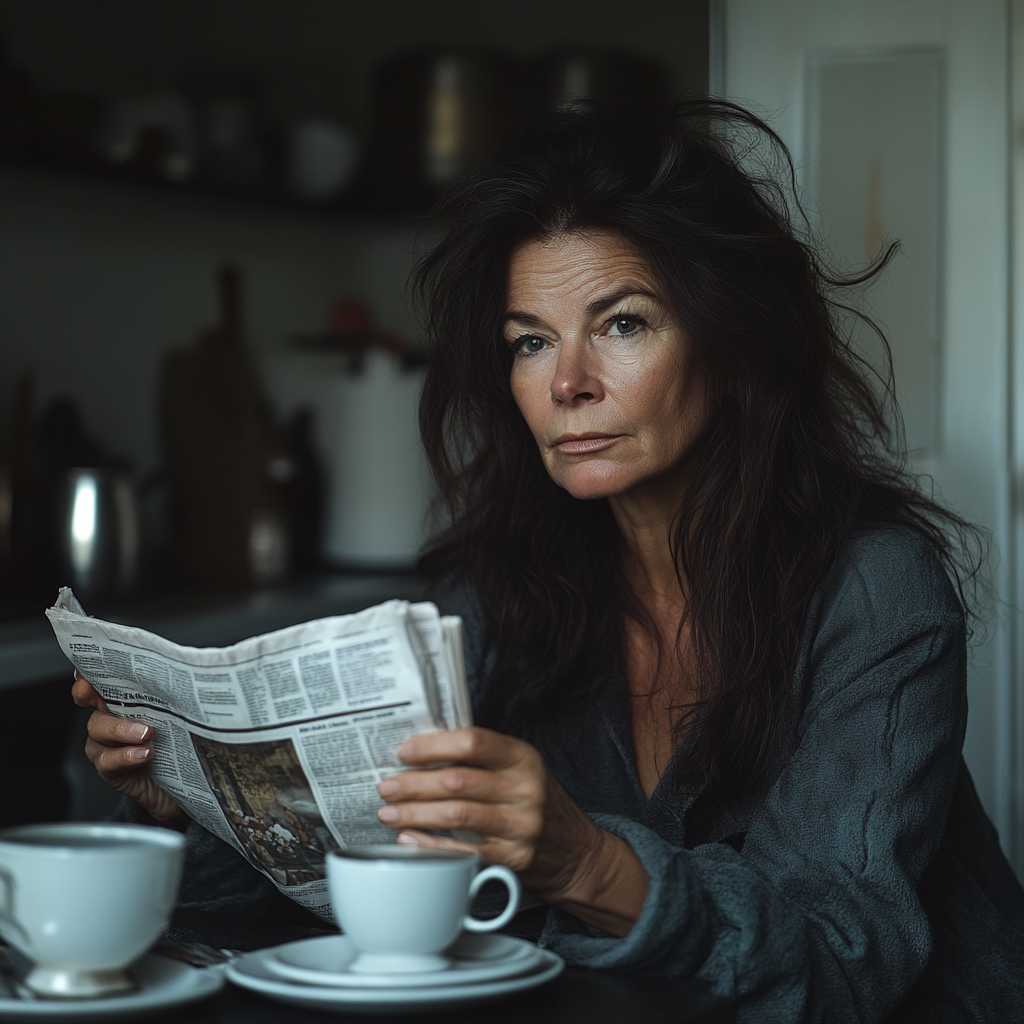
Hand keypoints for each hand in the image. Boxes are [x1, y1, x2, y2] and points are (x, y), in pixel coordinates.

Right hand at [71, 671, 187, 828]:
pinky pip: (107, 761)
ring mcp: (106, 746)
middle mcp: (109, 720)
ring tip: (146, 734)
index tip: (87, 671)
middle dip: (101, 699)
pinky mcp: (111, 770)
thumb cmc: (177, 746)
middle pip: (93, 705)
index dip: (88, 676)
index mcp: (123, 702)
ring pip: (98, 731)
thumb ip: (173, 697)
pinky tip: (143, 754)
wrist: (180, 788)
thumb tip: (190, 677)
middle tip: (129, 701)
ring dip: (122, 730)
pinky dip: (125, 756)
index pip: (100, 684)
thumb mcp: (176, 716)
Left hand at [375, 727, 647, 935]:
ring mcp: (522, 826)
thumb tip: (425, 752)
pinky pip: (464, 851)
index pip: (473, 742)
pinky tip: (410, 840)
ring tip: (389, 812)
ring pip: (456, 815)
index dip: (433, 746)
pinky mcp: (514, 860)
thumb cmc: (540, 806)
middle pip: (457, 780)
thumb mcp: (523, 771)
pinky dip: (430, 845)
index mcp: (524, 758)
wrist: (577, 855)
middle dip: (413, 783)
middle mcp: (526, 789)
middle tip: (387, 786)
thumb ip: (485, 760)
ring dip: (414, 813)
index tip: (404, 752)